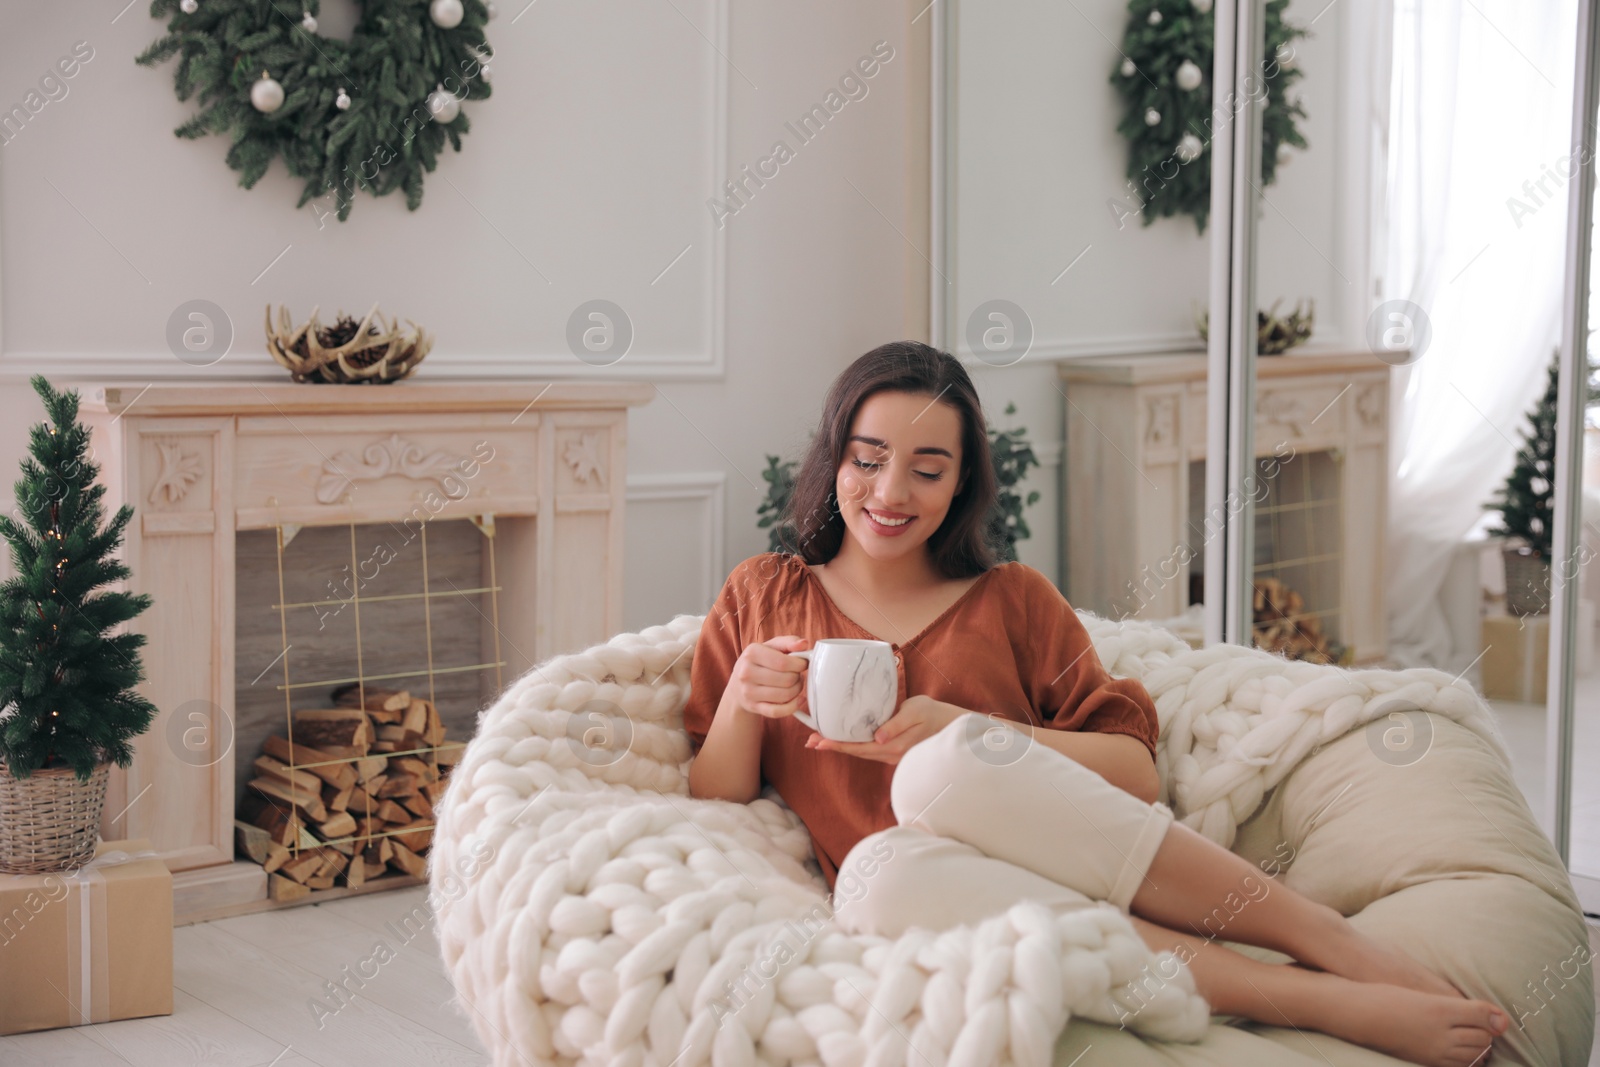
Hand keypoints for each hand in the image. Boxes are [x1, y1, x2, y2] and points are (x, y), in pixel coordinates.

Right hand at [729, 635, 811, 720]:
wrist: (738, 684)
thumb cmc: (760, 662)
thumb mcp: (771, 646)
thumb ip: (789, 642)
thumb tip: (804, 644)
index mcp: (752, 653)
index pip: (784, 662)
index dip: (800, 664)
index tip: (802, 663)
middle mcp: (747, 672)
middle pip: (787, 679)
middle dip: (798, 677)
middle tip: (797, 674)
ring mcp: (748, 692)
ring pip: (785, 695)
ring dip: (797, 690)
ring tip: (795, 684)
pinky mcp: (753, 707)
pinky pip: (778, 711)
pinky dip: (792, 707)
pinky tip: (796, 699)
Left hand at [803, 694, 966, 763]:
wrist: (954, 726)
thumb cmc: (935, 714)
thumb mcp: (916, 712)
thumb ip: (897, 725)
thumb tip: (878, 737)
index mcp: (893, 746)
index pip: (858, 747)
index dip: (837, 744)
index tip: (818, 741)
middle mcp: (890, 754)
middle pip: (855, 752)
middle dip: (832, 746)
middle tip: (810, 741)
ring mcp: (892, 754)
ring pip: (861, 752)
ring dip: (840, 746)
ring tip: (820, 741)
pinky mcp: (894, 750)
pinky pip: (869, 749)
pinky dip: (853, 745)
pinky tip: (844, 739)